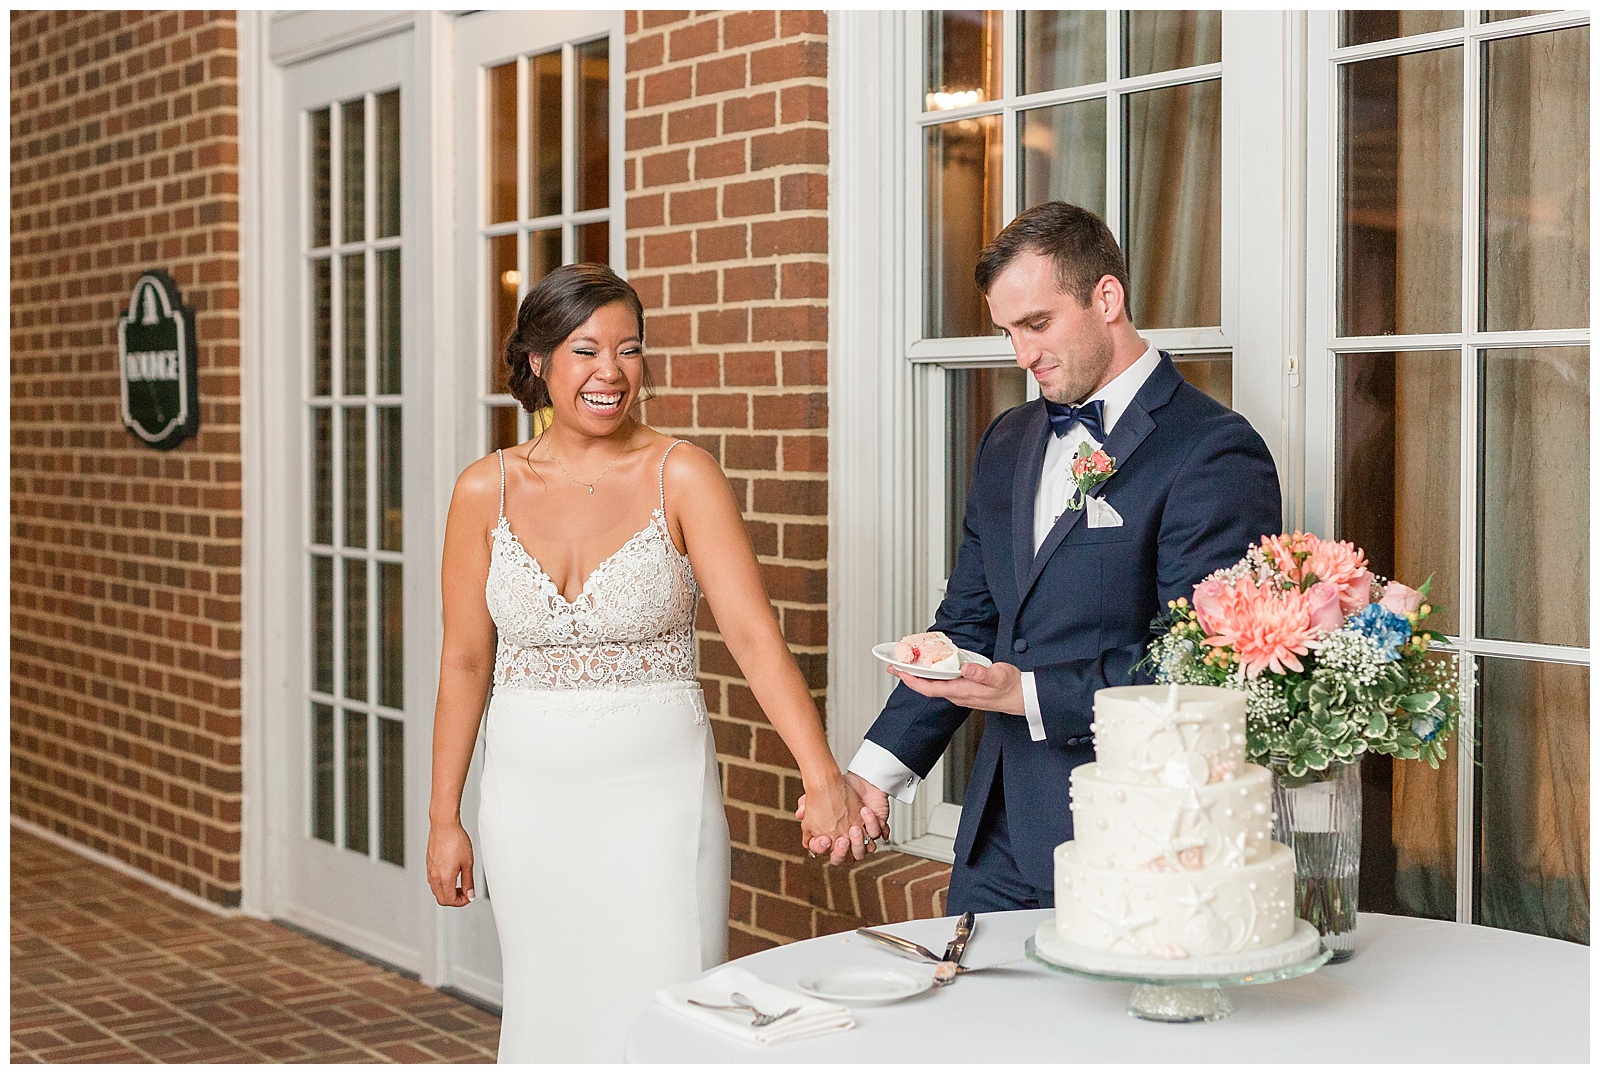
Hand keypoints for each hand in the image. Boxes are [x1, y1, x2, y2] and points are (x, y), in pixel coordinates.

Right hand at [426, 820, 475, 906]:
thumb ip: (468, 881)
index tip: (468, 897)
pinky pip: (433, 881)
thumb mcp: (468, 862)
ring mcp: (430, 870)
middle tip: (465, 892)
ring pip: (436, 891)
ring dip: (447, 892)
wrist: (444, 825)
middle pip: (441, 899)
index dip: (461, 902)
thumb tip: (470, 894)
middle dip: (454, 899)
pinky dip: (442, 884)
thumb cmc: (456, 839)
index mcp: (444, 878)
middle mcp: (434, 876)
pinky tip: (451, 874)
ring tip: (459, 883)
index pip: (450, 901)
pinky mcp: (429, 864)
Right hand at [796, 771, 890, 864]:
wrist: (857, 780)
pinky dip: (873, 825)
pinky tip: (866, 814)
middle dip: (842, 852)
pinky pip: (877, 833)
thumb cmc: (836, 792)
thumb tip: (800, 813)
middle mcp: (848, 841)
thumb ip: (806, 806)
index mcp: (831, 838)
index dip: (823, 849)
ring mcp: (863, 837)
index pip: (826, 852)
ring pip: (863, 851)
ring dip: (859, 843)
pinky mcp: (876, 828)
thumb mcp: (818, 798)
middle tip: (842, 839)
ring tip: (855, 828)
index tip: (824, 839)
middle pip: (845, 859)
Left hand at [889, 659, 1025, 715]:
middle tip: (895, 665)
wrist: (1023, 698)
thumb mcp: (999, 676)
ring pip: (934, 685)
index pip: (929, 688)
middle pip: (927, 687)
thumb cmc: (1011, 688)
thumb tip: (965, 669)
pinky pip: (943, 683)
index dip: (912, 681)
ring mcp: (961, 693)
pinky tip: (931, 666)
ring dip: (919, 675)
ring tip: (908, 663)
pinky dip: (932, 674)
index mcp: (962, 691)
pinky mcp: (965, 690)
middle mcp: (958, 695)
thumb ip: (982, 673)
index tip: (899, 671)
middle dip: (909, 676)